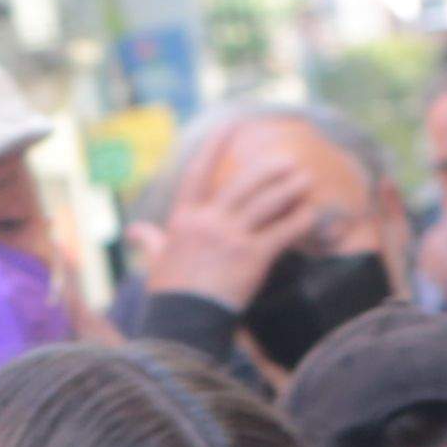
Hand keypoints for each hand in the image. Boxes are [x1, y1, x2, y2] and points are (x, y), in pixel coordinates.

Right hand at [138, 149, 325, 308]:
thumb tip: (135, 231)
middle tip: (288, 160)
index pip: (200, 171)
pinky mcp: (251, 258)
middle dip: (267, 169)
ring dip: (289, 188)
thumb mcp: (156, 261)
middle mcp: (208, 222)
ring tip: (306, 178)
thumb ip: (151, 240)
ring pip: (266, 203)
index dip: (216, 145)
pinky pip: (281, 232)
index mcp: (184, 218)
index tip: (231, 124)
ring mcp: (230, 238)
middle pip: (242, 183)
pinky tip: (310, 213)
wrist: (182, 323)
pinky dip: (298, 221)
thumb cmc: (169, 294)